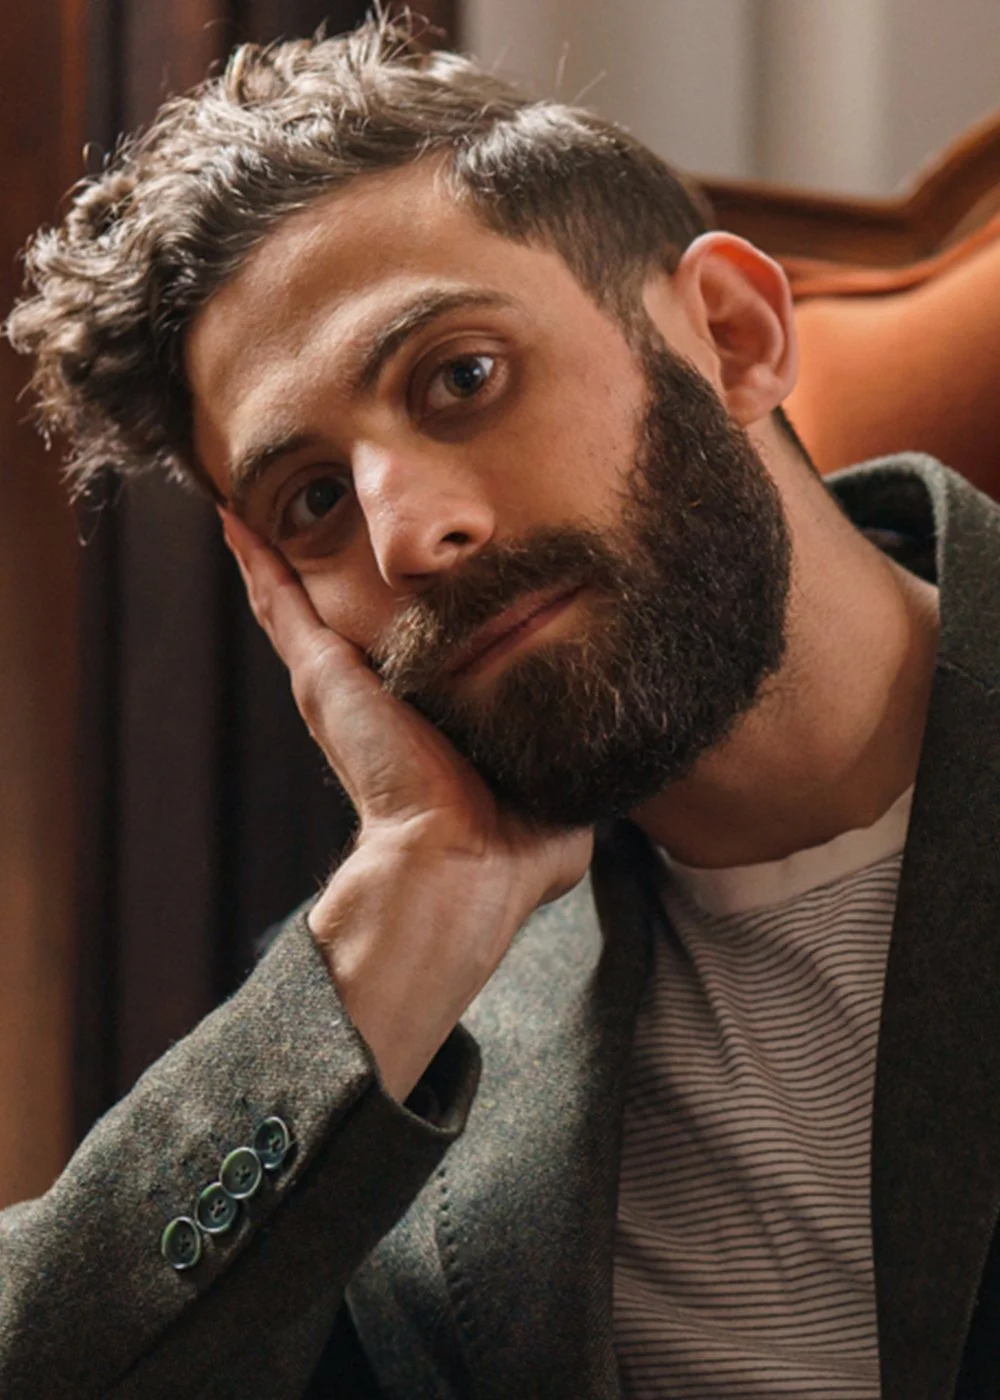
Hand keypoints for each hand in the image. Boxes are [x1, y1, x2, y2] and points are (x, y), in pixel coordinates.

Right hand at [220, 511, 592, 1097]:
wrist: (462, 867)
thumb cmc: (510, 853)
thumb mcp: (551, 795)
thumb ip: (570, 768)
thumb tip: (605, 770)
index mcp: (416, 727)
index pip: (400, 657)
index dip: (394, 619)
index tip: (396, 580)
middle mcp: (366, 702)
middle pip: (336, 621)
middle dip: (321, 574)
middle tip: (302, 519)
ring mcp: (336, 687)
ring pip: (297, 606)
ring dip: (275, 562)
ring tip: (255, 508)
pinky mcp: (322, 678)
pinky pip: (281, 605)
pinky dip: (256, 563)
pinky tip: (236, 519)